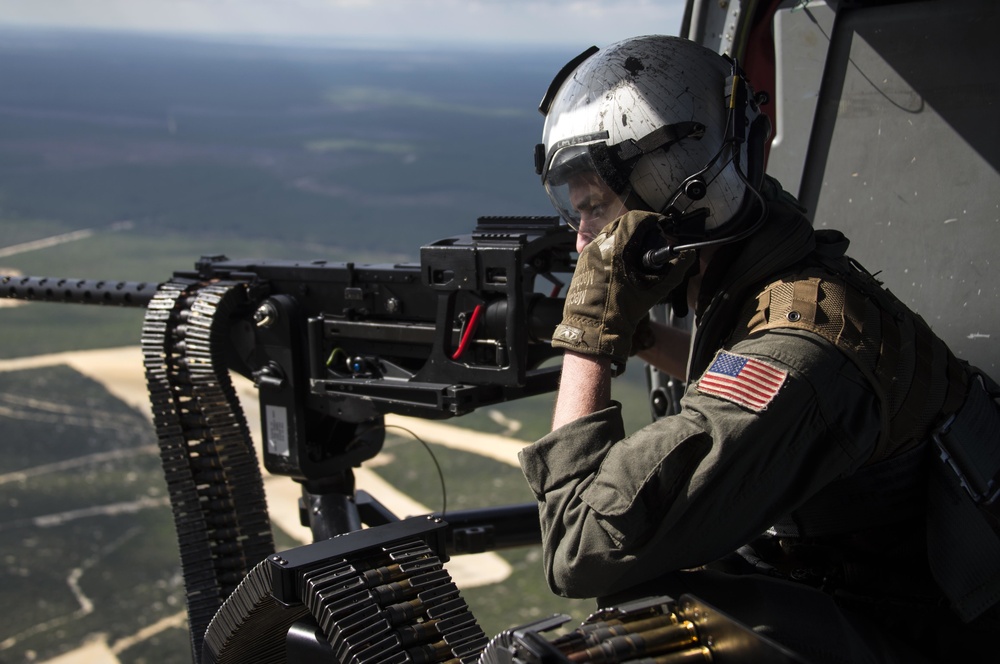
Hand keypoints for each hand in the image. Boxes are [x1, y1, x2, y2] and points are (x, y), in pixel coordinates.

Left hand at [551, 211, 695, 366]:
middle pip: (621, 223)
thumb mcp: (656, 289)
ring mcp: (588, 253)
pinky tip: (622, 261)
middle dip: (638, 227)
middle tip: (651, 239)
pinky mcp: (583, 261)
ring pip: (609, 232)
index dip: (651, 219)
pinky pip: (600, 245)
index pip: (634, 218)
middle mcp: (599, 245)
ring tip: (637, 251)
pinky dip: (613, 246)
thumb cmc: (625, 310)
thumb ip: (676, 269)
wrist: (595, 327)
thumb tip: (689, 254)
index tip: (660, 226)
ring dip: (625, 236)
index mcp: (616, 248)